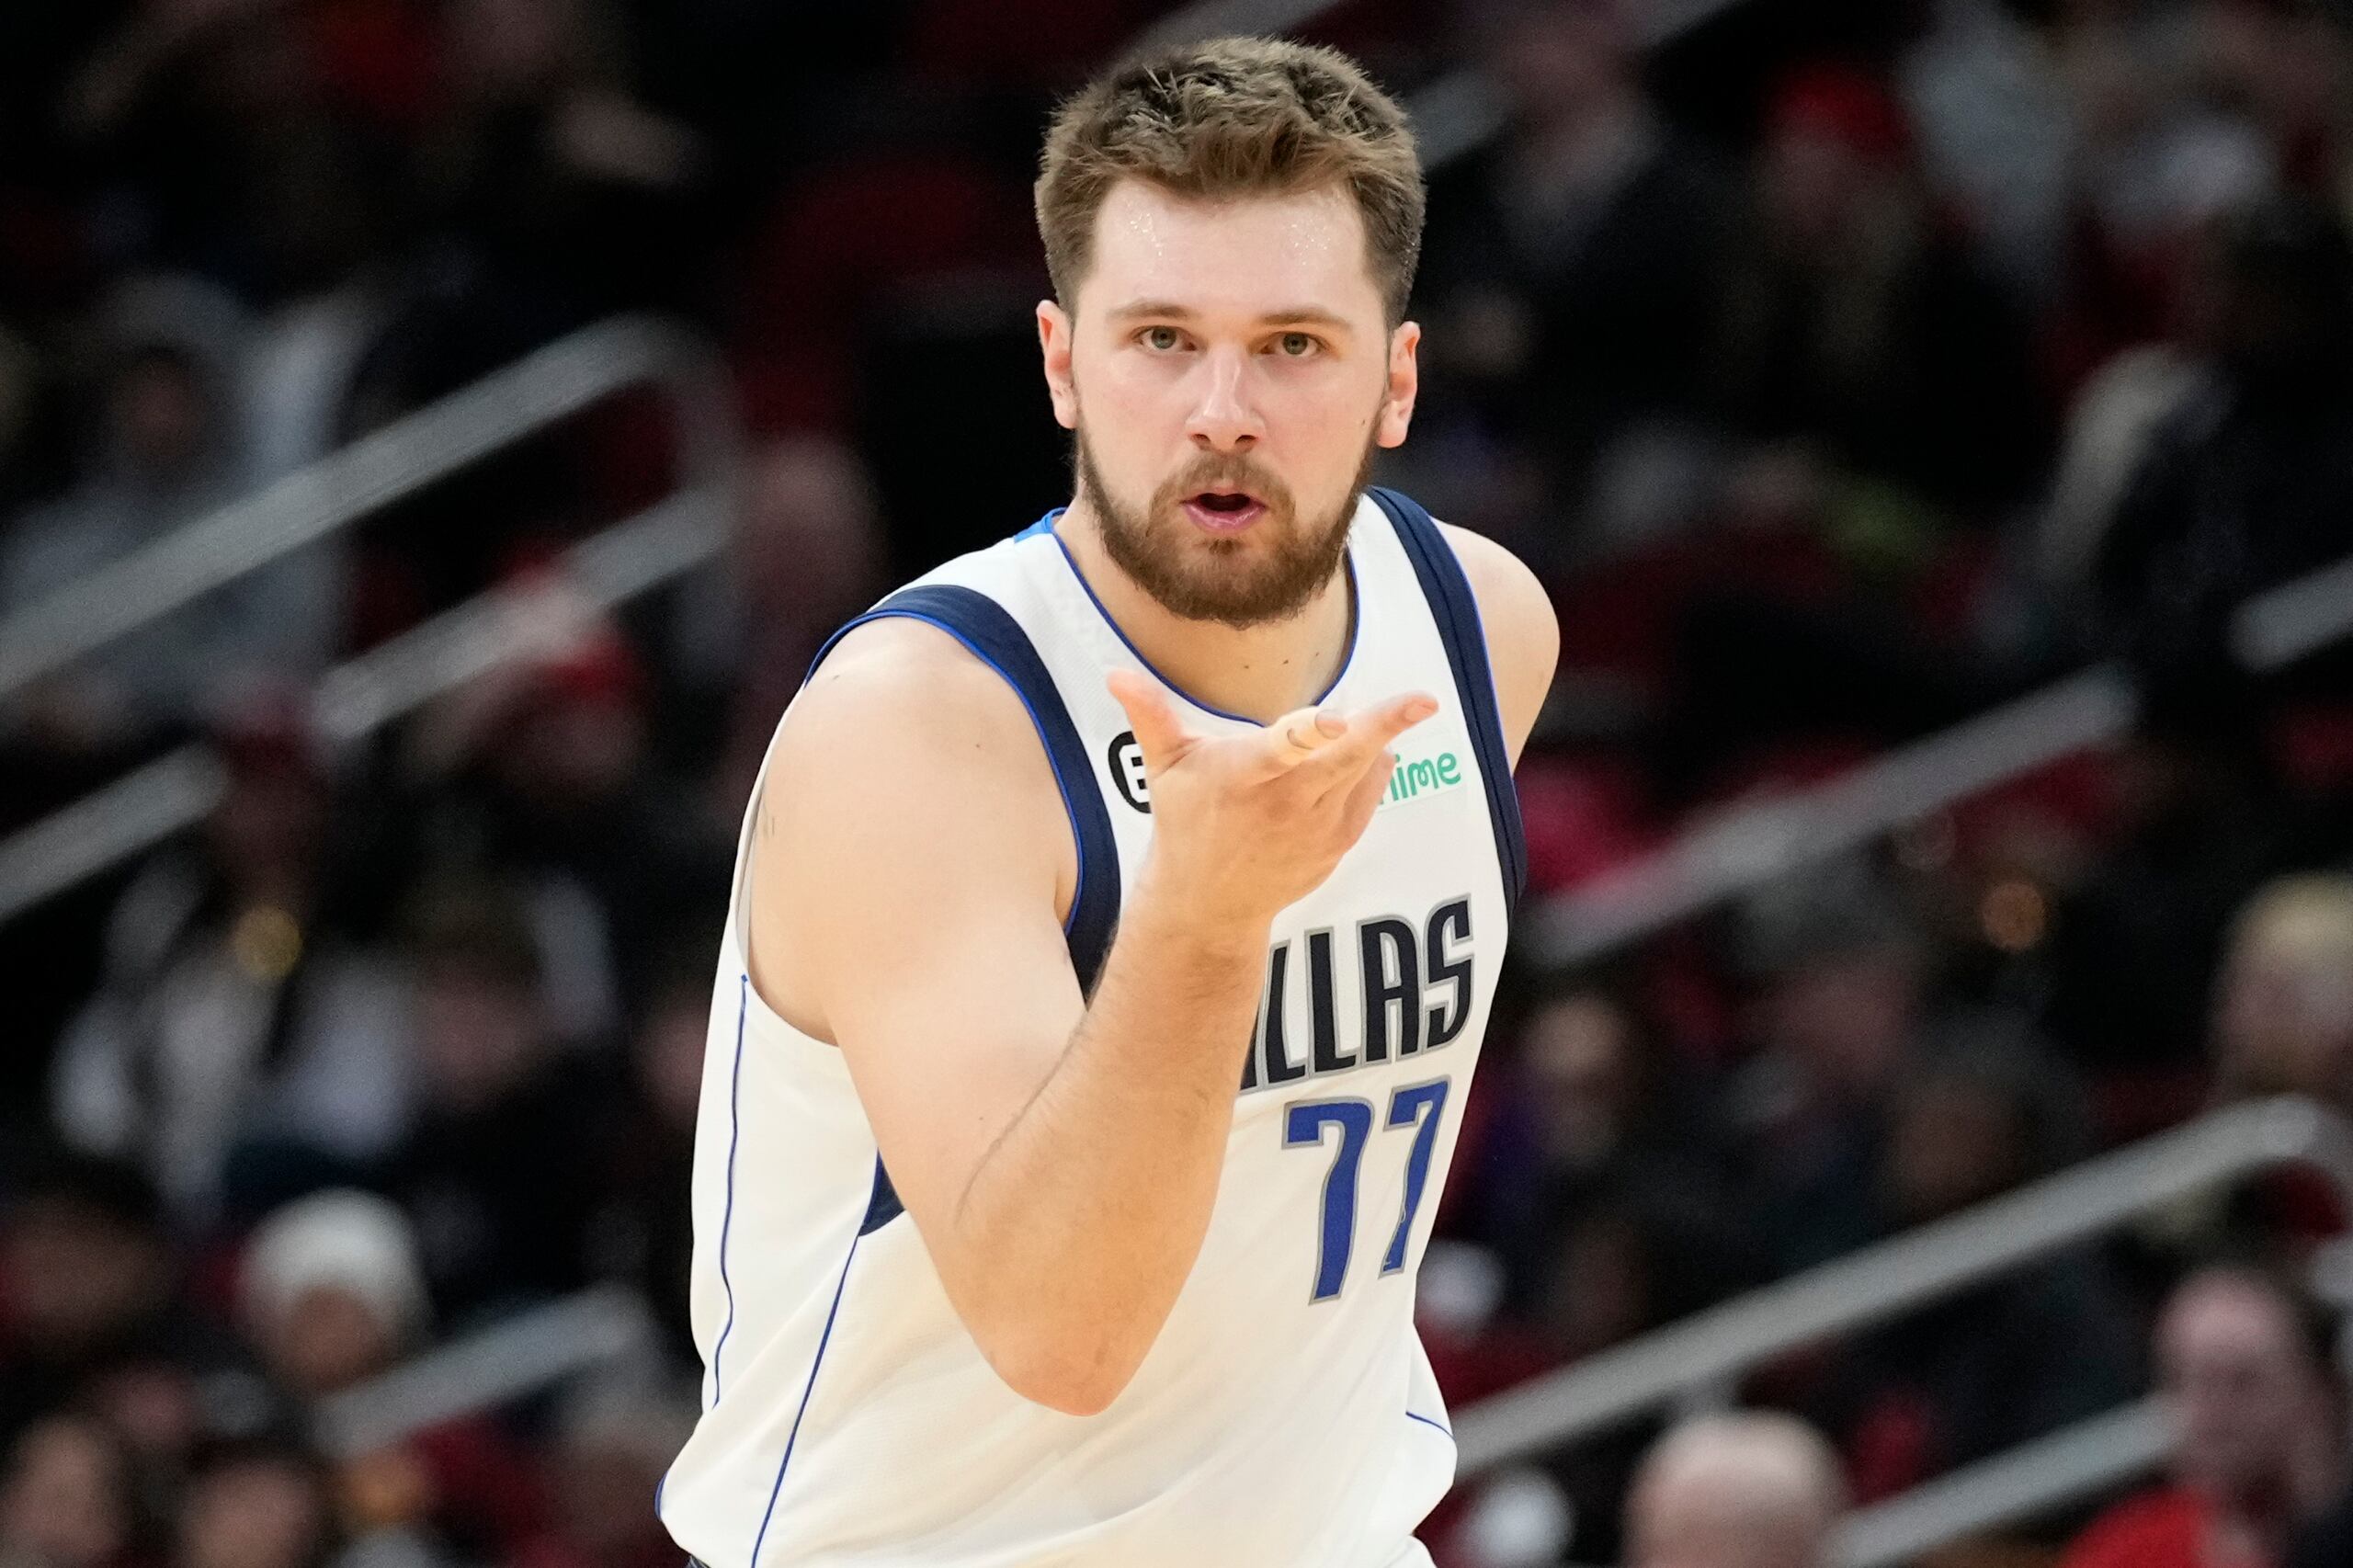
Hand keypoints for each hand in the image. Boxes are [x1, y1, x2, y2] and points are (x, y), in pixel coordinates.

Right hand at [1108, 671, 1437, 930]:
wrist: (1208, 905)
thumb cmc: (1185, 823)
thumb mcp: (1164, 768)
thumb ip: (1150, 715)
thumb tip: (1116, 674)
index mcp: (1245, 776)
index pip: (1283, 748)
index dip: (1311, 731)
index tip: (1336, 715)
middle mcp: (1285, 804)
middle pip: (1343, 760)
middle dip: (1384, 727)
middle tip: (1422, 700)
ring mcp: (1316, 828)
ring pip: (1364, 774)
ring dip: (1376, 741)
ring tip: (1381, 714)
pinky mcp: (1336, 845)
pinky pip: (1368, 796)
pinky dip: (1373, 770)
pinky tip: (1367, 751)